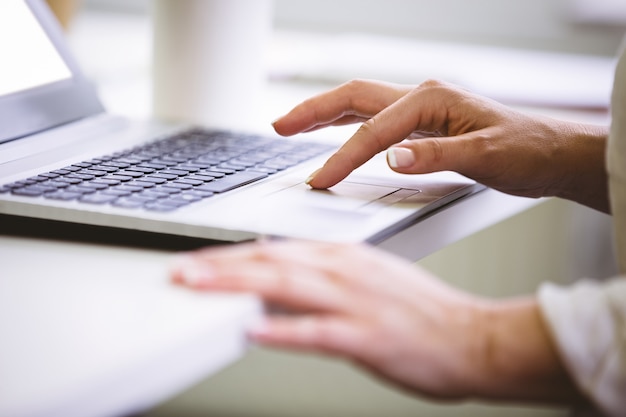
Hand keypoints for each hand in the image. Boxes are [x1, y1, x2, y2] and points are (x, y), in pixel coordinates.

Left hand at [170, 240, 581, 403]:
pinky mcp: (369, 337)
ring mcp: (357, 303)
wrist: (475, 336)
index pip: (276, 249)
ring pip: (286, 287)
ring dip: (237, 285)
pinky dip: (282, 331)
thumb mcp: (367, 280)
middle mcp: (345, 271)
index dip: (231, 256)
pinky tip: (252, 332)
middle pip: (272, 262)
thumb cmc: (422, 313)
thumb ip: (322, 275)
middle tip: (178, 270)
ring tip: (196, 287)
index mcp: (344, 257)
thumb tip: (278, 272)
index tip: (197, 261)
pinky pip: (319, 333)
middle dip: (221, 266)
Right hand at [273, 79, 608, 211]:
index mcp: (432, 100)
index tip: (319, 181)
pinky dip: (348, 125)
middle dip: (313, 112)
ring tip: (292, 124)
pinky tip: (335, 132)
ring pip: (361, 104)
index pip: (374, 131)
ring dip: (324, 114)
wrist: (551, 152)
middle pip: (354, 99)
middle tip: (278, 126)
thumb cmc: (526, 151)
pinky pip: (375, 119)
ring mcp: (422, 108)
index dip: (343, 158)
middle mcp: (422, 97)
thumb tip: (391, 158)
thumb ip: (437, 156)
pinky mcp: (424, 124)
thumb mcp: (487, 156)